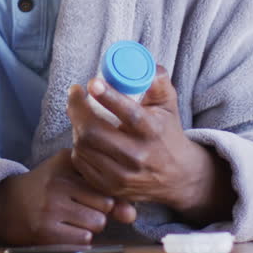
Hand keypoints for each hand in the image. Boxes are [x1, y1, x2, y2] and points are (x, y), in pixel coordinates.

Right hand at [0, 150, 135, 244]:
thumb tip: (132, 215)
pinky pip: (84, 239)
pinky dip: (80, 238)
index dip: (108, 192)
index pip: (107, 179)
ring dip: (91, 226)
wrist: (3, 205)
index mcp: (65, 161)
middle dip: (101, 211)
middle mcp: (58, 181)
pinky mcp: (45, 231)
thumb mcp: (70, 177)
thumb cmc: (46, 189)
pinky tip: (64, 230)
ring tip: (72, 219)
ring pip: (97, 223)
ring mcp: (50, 207)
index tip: (97, 195)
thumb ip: (106, 190)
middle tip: (81, 208)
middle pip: (107, 204)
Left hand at [66, 65, 234, 224]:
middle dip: (77, 109)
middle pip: (94, 132)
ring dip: (76, 125)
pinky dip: (78, 146)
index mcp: (153, 132)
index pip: (129, 114)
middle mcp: (138, 156)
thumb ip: (158, 83)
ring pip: (84, 147)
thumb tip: (146, 64)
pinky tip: (83, 135)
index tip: (92, 83)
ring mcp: (123, 175)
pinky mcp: (110, 187)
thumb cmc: (168, 133)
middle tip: (74, 93)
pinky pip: (81, 163)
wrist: (178, 177)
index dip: (108, 97)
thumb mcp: (169, 106)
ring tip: (79, 112)